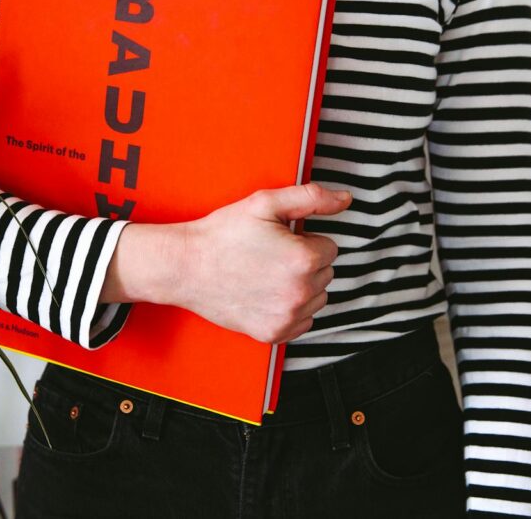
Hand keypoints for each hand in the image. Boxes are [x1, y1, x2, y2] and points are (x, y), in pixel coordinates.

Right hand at [170, 183, 351, 343]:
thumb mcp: (265, 203)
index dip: (304, 239)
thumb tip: (345, 199)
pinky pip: (302, 322)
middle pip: (325, 273)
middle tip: (269, 255)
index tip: (279, 240)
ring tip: (266, 274)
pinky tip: (266, 295)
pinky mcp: (274, 333)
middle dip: (304, 262)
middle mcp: (300, 292)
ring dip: (300, 286)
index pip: (329, 247)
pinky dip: (290, 310)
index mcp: (303, 258)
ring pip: (316, 298)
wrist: (186, 266)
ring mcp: (287, 317)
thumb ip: (311, 198)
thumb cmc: (222, 234)